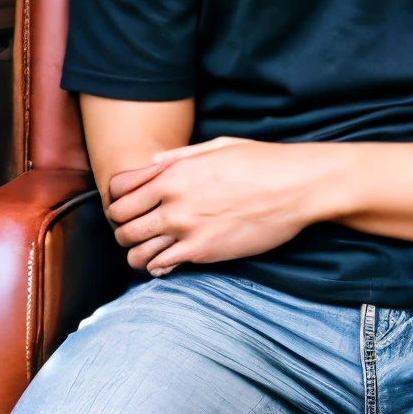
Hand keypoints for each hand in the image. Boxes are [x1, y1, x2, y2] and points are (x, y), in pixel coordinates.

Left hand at [106, 137, 340, 274]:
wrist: (295, 187)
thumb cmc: (261, 162)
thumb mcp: (217, 146)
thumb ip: (180, 156)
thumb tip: (153, 163)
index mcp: (174, 171)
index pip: (119, 190)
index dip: (118, 200)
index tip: (129, 206)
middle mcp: (172, 200)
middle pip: (121, 223)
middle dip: (123, 228)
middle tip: (137, 231)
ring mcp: (185, 228)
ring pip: (134, 250)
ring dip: (137, 252)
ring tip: (150, 250)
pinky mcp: (202, 251)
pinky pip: (160, 265)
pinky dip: (158, 267)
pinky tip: (169, 261)